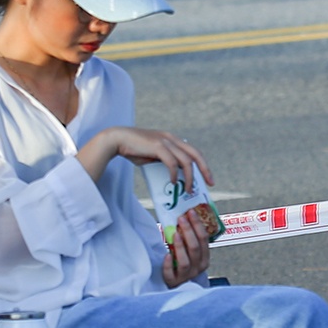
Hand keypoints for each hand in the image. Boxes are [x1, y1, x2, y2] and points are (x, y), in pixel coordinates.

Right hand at [85, 126, 212, 191]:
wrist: (117, 140)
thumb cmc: (133, 149)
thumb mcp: (152, 155)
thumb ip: (164, 160)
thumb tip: (174, 173)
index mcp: (172, 139)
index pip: (193, 151)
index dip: (202, 164)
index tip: (207, 177)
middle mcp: (171, 138)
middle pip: (195, 154)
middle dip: (205, 169)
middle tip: (210, 183)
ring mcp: (165, 141)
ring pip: (186, 160)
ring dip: (189, 177)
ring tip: (188, 189)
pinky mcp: (158, 146)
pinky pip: (172, 163)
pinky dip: (175, 174)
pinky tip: (173, 182)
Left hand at [162, 207, 210, 287]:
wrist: (176, 285)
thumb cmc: (182, 264)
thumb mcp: (190, 253)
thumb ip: (189, 240)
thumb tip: (181, 218)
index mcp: (204, 259)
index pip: (204, 239)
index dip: (197, 224)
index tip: (191, 212)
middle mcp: (197, 268)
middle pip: (195, 248)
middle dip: (188, 231)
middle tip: (181, 218)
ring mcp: (186, 276)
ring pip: (185, 261)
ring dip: (180, 246)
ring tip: (175, 234)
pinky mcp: (173, 282)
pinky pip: (171, 274)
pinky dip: (169, 264)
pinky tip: (167, 256)